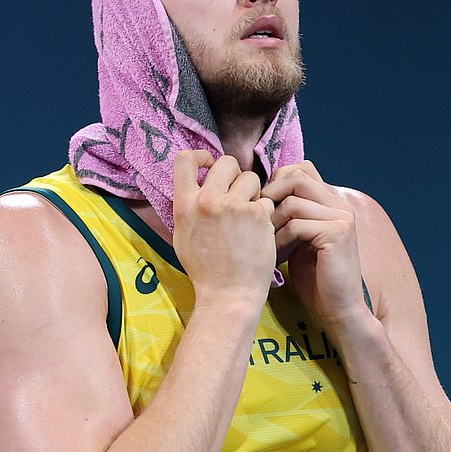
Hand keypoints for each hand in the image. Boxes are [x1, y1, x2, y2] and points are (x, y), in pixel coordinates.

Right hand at [173, 150, 276, 306]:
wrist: (228, 295)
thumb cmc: (206, 271)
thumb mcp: (183, 236)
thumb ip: (189, 208)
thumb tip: (196, 186)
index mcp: (185, 205)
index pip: (184, 159)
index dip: (201, 156)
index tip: (210, 165)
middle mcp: (207, 201)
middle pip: (226, 162)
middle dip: (235, 174)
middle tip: (238, 193)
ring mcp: (234, 207)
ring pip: (251, 178)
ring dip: (253, 193)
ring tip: (250, 216)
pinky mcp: (258, 216)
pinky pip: (267, 200)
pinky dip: (266, 213)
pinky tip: (260, 232)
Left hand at [262, 161, 366, 328]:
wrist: (338, 308)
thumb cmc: (315, 277)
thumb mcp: (299, 239)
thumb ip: (289, 215)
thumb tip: (259, 196)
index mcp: (332, 202)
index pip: (301, 168)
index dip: (276, 181)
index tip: (261, 206)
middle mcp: (340, 204)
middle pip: (296, 176)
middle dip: (271, 196)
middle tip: (257, 220)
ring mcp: (342, 217)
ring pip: (293, 201)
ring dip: (272, 222)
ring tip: (265, 242)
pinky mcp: (337, 233)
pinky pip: (297, 224)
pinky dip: (280, 239)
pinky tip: (276, 255)